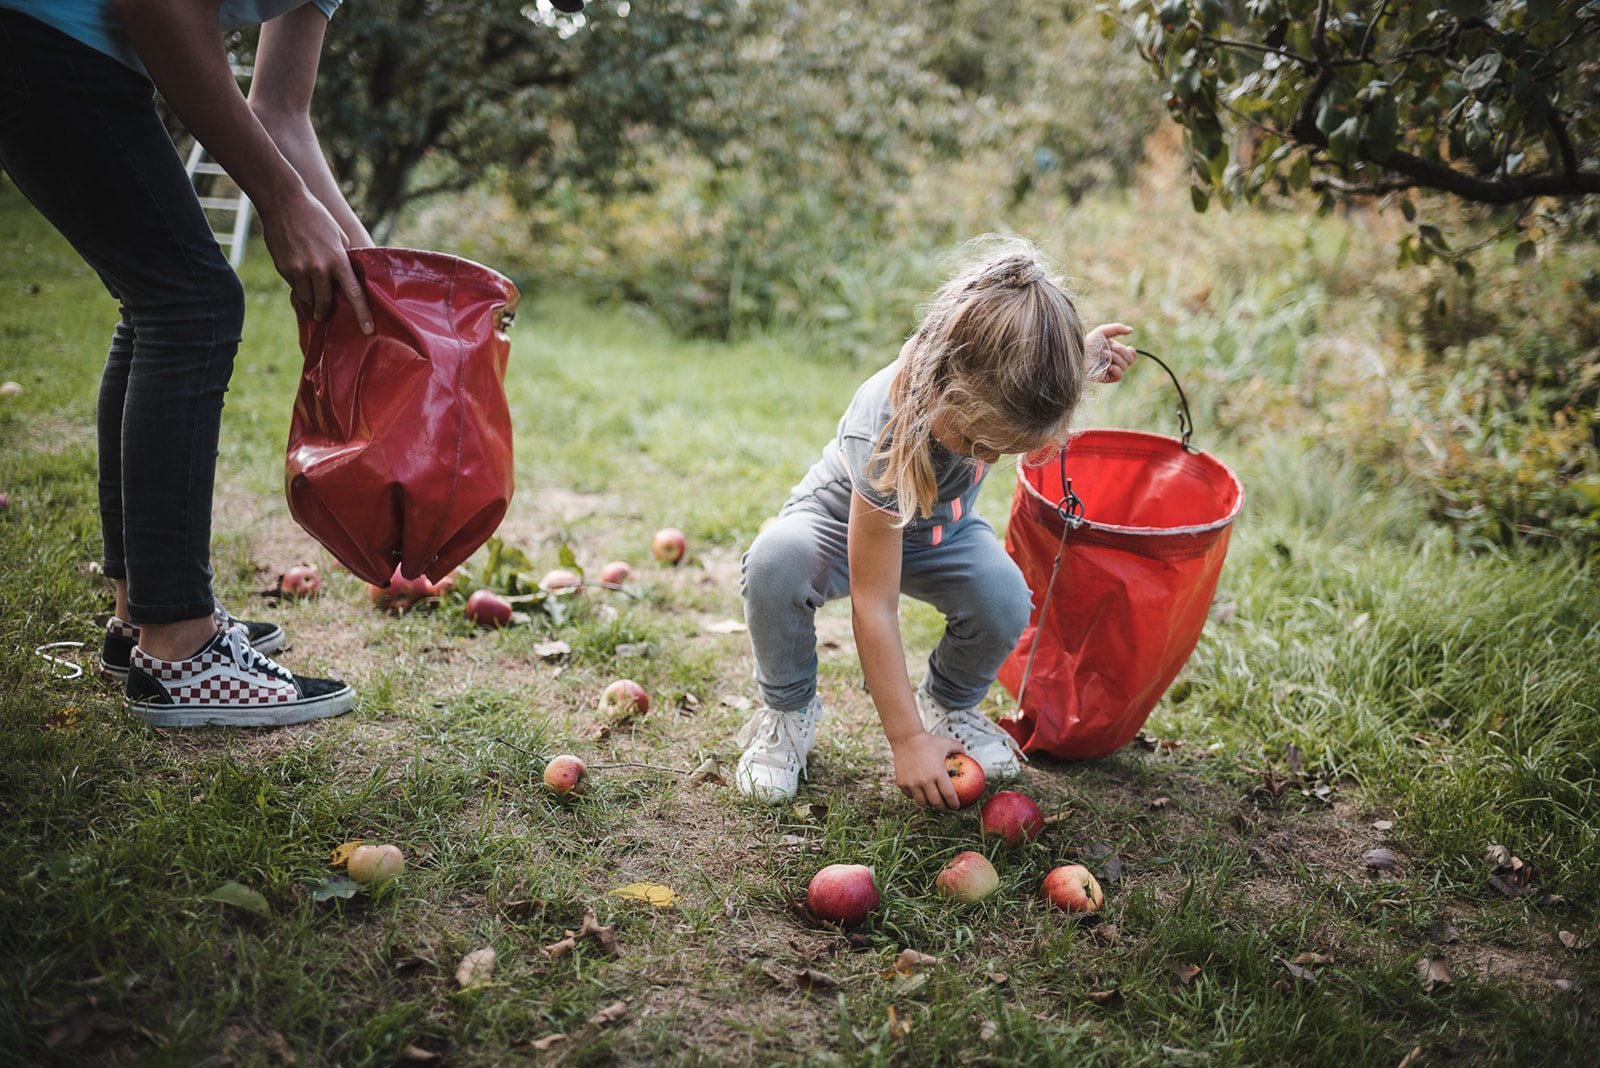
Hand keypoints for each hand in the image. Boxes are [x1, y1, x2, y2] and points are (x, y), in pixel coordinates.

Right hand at [259, 190, 374, 333]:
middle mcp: (318, 268)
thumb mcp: (337, 235)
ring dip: (310, 300)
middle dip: (324, 312)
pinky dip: (297, 285)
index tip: (369, 330)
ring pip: (306, 297)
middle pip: (324, 302)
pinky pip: (293, 285)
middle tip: (324, 316)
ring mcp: (298, 270)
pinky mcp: (283, 268)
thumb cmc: (316, 216)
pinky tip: (297, 274)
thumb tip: (346, 274)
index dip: (362, 314)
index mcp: (338, 260)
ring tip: (310, 295)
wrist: (283, 202)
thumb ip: (342, 256)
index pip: (354, 293)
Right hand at [890, 730, 964, 809]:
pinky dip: (915, 796)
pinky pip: (910, 796)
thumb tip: (967, 755)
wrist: (906, 738)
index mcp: (938, 773)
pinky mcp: (902, 783)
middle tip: (946, 809)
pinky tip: (919, 794)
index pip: (949, 795)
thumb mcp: (946, 743)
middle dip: (943, 809)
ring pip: (922, 802)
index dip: (954, 804)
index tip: (956, 806)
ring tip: (932, 803)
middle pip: (936, 802)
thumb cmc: (928, 741)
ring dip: (928, 804)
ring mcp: (912, 783)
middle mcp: (925, 781)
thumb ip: (958, 749)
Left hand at [1086, 322, 1137, 382]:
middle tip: (1109, 347)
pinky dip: (1117, 369)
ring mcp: (1111, 370)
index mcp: (1115, 351)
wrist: (1078, 354)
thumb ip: (1117, 328)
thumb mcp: (1102, 331)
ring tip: (1103, 354)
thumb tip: (1132, 330)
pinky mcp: (1107, 378)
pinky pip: (1120, 375)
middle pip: (1130, 359)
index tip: (1129, 348)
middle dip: (1121, 351)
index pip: (1131, 355)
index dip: (1132, 352)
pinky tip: (1109, 366)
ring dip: (1115, 357)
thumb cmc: (1088, 343)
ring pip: (1125, 366)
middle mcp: (1115, 361)